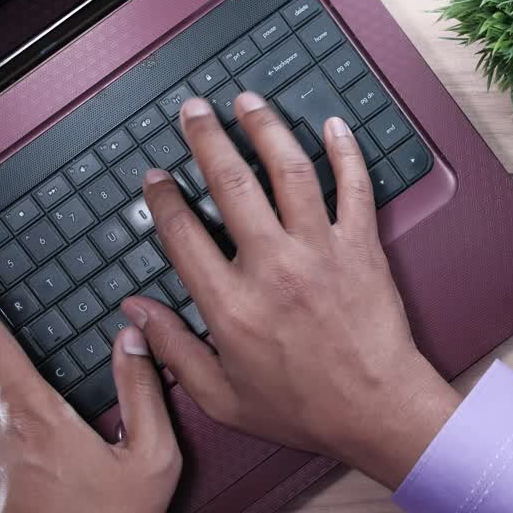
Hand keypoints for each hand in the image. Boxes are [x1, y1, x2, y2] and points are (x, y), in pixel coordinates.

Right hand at [122, 94, 459, 488]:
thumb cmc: (305, 409)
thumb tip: (135, 312)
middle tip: (193, 111)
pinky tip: (332, 127)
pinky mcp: (361, 249)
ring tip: (248, 102)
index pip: (183, 233)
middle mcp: (272, 267)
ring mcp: (321, 252)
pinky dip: (345, 153)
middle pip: (231, 185)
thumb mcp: (223, 397)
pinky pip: (355, 189)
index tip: (158, 177)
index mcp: (231, 305)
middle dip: (206, 139)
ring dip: (266, 129)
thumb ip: (174, 350)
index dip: (164, 198)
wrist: (377, 409)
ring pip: (289, 172)